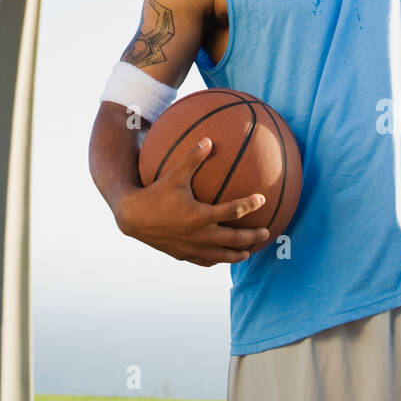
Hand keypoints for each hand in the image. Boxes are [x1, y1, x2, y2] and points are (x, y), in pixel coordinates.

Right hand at [115, 136, 270, 266]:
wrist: (133, 218)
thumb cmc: (155, 193)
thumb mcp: (174, 174)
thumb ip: (193, 158)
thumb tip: (208, 139)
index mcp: (199, 215)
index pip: (232, 211)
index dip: (249, 205)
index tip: (262, 199)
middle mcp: (199, 235)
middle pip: (233, 239)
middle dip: (252, 237)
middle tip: (267, 232)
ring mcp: (192, 248)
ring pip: (221, 256)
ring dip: (238, 254)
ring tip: (249, 252)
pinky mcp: (183, 255)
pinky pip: (205, 261)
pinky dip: (217, 259)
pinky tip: (222, 257)